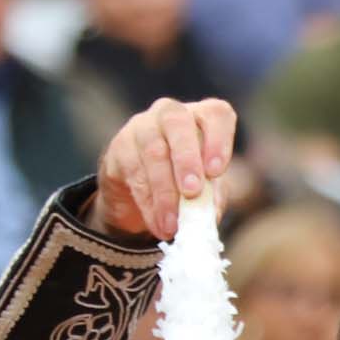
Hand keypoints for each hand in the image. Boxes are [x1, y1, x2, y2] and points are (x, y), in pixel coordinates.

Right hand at [95, 97, 239, 240]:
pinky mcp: (120, 146)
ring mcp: (142, 126)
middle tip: (191, 193)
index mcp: (202, 118)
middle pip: (177, 123)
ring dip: (165, 193)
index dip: (218, 140)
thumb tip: (210, 217)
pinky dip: (148, 203)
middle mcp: (171, 114)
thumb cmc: (182, 183)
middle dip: (186, 160)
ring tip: (172, 225)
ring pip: (153, 152)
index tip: (216, 171)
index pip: (216, 114)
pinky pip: (134, 172)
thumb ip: (211, 199)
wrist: (139, 193)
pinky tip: (157, 223)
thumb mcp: (204, 190)